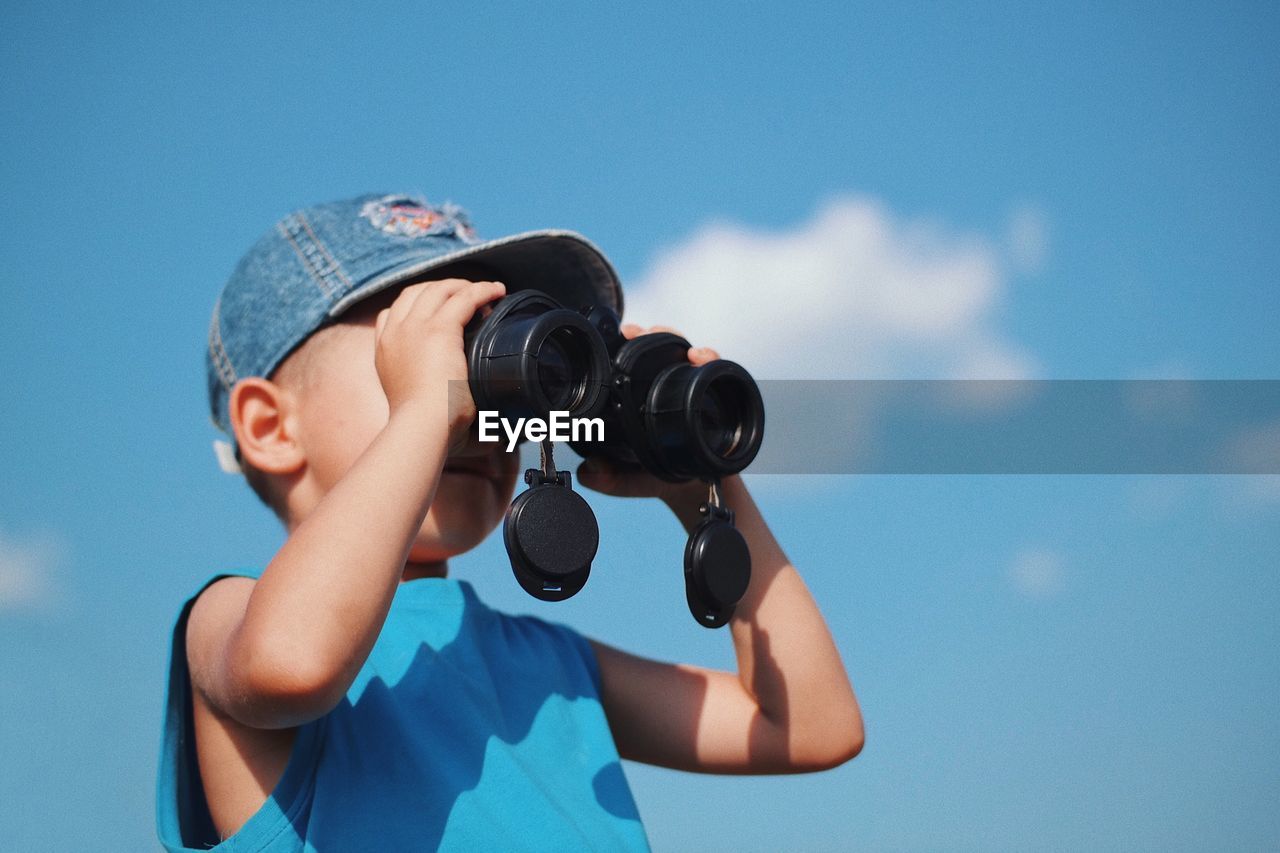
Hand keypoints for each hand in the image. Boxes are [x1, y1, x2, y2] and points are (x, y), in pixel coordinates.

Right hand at [374, 279, 505, 451]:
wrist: (422, 427)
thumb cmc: (425, 427)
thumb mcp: (414, 404)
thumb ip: (427, 396)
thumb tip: (463, 410)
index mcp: (385, 351)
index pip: (392, 313)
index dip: (417, 306)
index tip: (440, 312)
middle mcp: (395, 334)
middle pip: (415, 293)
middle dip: (442, 290)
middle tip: (468, 299)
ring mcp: (415, 328)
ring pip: (439, 290)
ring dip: (463, 287)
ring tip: (486, 293)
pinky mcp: (439, 329)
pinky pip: (463, 297)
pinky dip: (482, 290)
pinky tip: (497, 291)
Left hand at [576, 323, 720, 511]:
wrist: (698, 491)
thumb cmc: (660, 478)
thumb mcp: (632, 479)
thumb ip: (609, 478)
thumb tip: (586, 473)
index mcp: (640, 400)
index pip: (630, 365)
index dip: (623, 346)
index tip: (617, 336)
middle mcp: (664, 389)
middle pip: (656, 349)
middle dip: (648, 334)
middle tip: (637, 332)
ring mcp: (689, 389)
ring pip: (683, 351)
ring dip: (677, 339)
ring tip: (667, 338)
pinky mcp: (713, 394)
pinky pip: (715, 370)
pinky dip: (710, 357)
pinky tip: (700, 357)